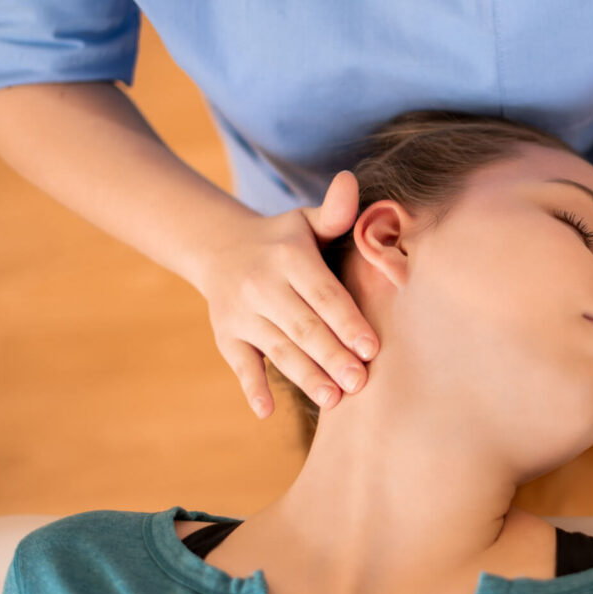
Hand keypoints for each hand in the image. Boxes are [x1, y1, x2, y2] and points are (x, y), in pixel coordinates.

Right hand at [194, 170, 378, 418]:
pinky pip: (240, 364)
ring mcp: (241, 312)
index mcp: (289, 256)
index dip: (346, 321)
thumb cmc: (284, 239)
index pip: (323, 293)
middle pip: (302, 326)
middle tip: (360, 383)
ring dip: (305, 376)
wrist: (221, 247)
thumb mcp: (306, 221)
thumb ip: (334, 212)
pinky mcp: (226, 334)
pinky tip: (267, 411)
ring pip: (278, 349)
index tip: (372, 348)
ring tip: (333, 400)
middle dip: (332, 356)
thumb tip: (350, 183)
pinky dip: (251, 387)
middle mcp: (262, 284)